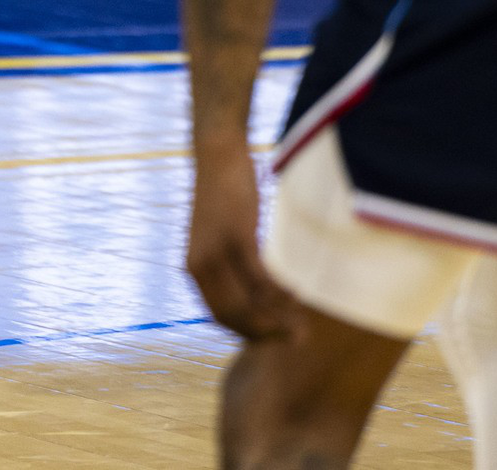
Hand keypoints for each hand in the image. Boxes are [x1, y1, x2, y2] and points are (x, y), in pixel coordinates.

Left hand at [186, 143, 297, 340]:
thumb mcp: (221, 236)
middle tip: (296, 340)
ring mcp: (217, 251)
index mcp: (194, 269)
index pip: (220, 317)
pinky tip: (297, 294)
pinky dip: (280, 291)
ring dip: (278, 318)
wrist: (216, 155)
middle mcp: (200, 265)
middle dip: (266, 334)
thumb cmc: (222, 194)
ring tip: (302, 325)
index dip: (249, 333)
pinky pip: (260, 276)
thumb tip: (257, 293)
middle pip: (234, 317)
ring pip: (249, 301)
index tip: (274, 341)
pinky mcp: (236, 235)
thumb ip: (229, 265)